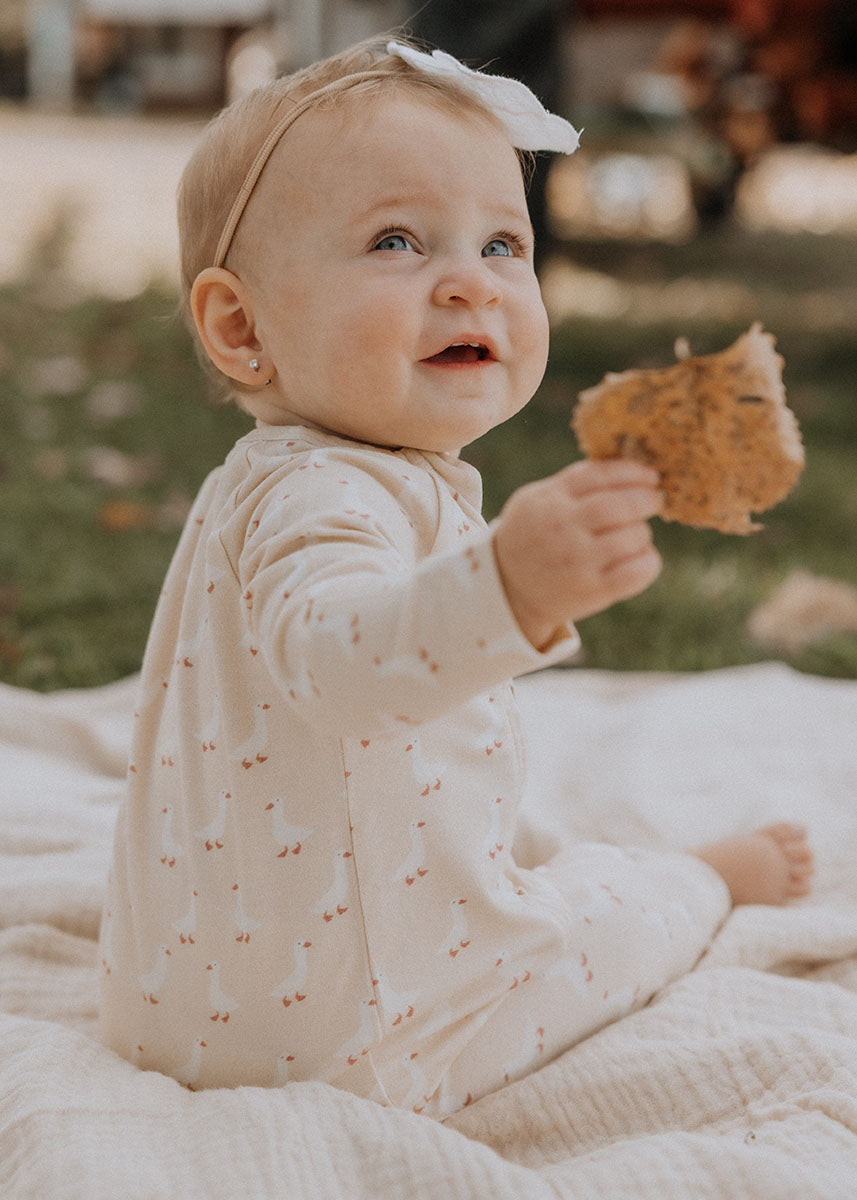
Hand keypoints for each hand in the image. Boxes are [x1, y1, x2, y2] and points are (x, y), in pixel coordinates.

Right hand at [492, 459, 663, 648]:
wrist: (508, 587)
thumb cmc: (531, 535)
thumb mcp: (536, 500)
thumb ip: (573, 484)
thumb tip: (626, 468)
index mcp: (550, 500)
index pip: (598, 475)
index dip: (631, 472)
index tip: (650, 476)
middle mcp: (563, 528)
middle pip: (618, 506)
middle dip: (646, 500)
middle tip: (656, 500)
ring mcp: (577, 561)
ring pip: (631, 538)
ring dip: (643, 532)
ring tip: (638, 533)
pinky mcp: (591, 590)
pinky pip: (635, 573)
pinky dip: (648, 562)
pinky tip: (643, 557)